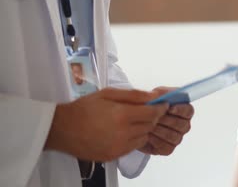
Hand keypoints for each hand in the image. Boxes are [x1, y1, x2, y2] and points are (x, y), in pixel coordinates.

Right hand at [45, 88, 168, 161]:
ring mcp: (119, 147)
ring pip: (144, 137)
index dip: (160, 108)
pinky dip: (135, 139)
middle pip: (150, 125)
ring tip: (134, 121)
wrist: (61, 129)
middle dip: (152, 117)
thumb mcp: (108, 94)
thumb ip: (133, 95)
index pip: (152, 113)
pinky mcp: (114, 156)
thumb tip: (154, 96)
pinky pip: (134, 147)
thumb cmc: (84, 108)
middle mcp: (123, 133)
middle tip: (147, 110)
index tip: (163, 104)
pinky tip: (125, 131)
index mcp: (122, 115)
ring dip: (144, 129)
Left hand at [139, 87, 193, 155]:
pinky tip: (148, 135)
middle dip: (166, 120)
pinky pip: (165, 147)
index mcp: (185, 111)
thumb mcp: (155, 95)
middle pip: (181, 125)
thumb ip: (163, 93)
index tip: (169, 108)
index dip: (180, 110)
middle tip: (153, 117)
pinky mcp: (168, 149)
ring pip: (172, 136)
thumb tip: (168, 95)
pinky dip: (155, 141)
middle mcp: (184, 125)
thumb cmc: (150, 106)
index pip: (188, 111)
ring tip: (147, 125)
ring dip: (159, 130)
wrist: (136, 121)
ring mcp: (177, 138)